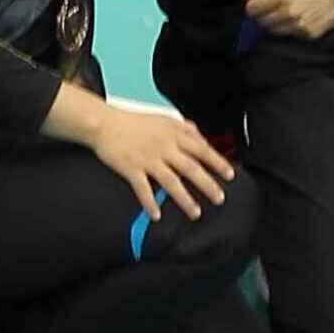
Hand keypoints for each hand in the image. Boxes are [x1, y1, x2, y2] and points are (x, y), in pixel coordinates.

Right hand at [86, 103, 233, 217]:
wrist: (104, 123)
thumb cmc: (133, 121)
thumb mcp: (163, 118)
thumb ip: (183, 127)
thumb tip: (199, 135)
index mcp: (172, 134)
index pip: (201, 149)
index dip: (217, 162)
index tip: (229, 174)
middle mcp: (163, 147)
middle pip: (191, 168)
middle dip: (207, 184)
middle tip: (219, 198)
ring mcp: (147, 159)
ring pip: (171, 182)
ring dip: (185, 199)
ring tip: (195, 212)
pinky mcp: (131, 169)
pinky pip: (143, 189)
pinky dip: (151, 203)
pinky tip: (157, 215)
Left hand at [241, 0, 333, 41]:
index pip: (253, 9)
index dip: (252, 5)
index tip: (256, 2)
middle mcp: (289, 14)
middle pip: (262, 21)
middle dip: (262, 13)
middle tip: (272, 4)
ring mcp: (300, 27)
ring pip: (275, 30)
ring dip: (275, 21)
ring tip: (287, 9)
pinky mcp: (310, 35)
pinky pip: (291, 34)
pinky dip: (291, 26)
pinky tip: (301, 14)